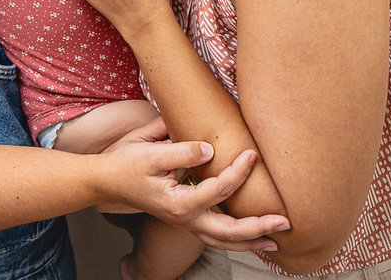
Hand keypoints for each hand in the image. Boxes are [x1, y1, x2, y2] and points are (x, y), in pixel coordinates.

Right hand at [101, 119, 289, 252]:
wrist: (104, 181)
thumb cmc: (125, 165)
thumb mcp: (150, 152)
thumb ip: (182, 150)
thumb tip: (211, 149)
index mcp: (179, 203)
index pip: (219, 189)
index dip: (239, 171)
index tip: (253, 154)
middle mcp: (184, 219)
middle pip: (229, 232)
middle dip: (259, 228)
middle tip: (285, 221)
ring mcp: (184, 222)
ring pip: (222, 240)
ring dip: (250, 242)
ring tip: (274, 241)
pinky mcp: (183, 218)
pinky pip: (214, 235)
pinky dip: (233, 238)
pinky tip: (246, 235)